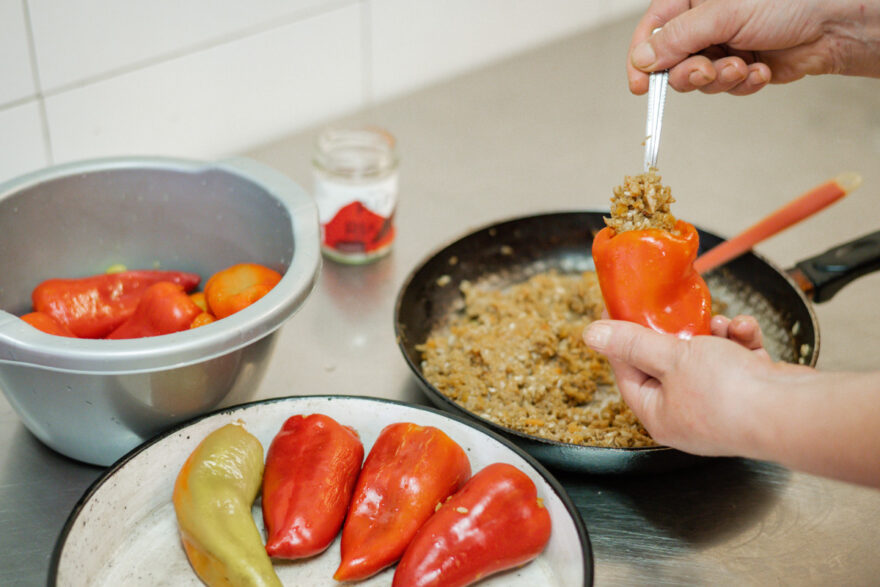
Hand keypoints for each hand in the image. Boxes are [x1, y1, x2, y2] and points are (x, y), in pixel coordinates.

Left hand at [583, 314, 801, 456]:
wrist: (794, 411)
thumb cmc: (728, 394)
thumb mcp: (670, 358)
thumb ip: (631, 343)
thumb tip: (591, 335)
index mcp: (658, 415)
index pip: (626, 372)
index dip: (620, 339)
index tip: (618, 309)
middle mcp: (685, 415)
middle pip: (666, 363)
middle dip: (676, 332)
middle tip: (674, 308)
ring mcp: (718, 406)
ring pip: (705, 358)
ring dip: (713, 334)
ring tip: (722, 323)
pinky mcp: (748, 394)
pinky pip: (735, 362)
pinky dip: (740, 343)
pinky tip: (745, 332)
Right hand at [628, 0, 879, 95]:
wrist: (832, 24)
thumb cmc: (787, 1)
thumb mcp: (722, 14)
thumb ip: (677, 38)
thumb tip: (642, 60)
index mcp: (691, 0)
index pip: (651, 31)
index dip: (642, 60)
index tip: (641, 85)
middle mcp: (703, 24)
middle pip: (671, 62)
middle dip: (690, 73)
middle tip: (706, 70)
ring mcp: (721, 47)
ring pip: (698, 80)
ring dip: (721, 78)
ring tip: (744, 65)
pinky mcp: (740, 68)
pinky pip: (725, 88)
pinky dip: (742, 83)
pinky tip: (761, 68)